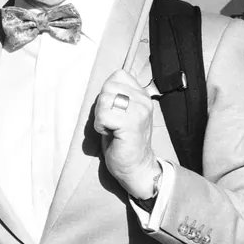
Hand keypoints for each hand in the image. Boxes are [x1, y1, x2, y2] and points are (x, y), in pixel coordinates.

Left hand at [93, 67, 158, 202]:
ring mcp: (140, 111)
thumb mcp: (122, 113)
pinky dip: (100, 126)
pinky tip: (110, 134)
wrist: (136, 167)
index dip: (107, 92)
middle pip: (108, 86)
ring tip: (111, 129)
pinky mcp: (131, 123)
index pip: (117, 75)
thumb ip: (117, 96)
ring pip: (105, 99)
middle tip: (110, 122)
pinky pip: (103, 115)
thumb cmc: (124, 142)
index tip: (114, 111)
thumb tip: (105, 86)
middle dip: (101, 105)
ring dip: (100, 116)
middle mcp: (143, 100)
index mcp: (142, 95)